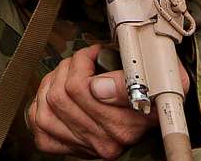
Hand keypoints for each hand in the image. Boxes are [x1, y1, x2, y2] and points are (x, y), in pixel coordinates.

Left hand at [26, 44, 187, 158]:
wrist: (157, 115)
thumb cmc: (157, 91)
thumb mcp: (160, 78)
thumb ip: (132, 79)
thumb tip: (97, 86)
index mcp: (127, 124)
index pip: (83, 89)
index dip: (83, 61)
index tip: (95, 53)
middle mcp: (106, 140)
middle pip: (60, 95)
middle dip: (67, 67)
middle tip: (81, 59)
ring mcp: (86, 146)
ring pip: (46, 108)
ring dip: (52, 83)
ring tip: (67, 73)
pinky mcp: (69, 148)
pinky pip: (40, 126)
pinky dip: (40, 106)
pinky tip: (54, 95)